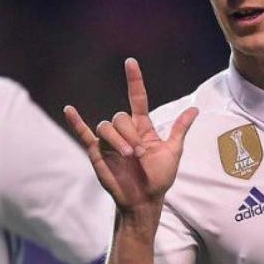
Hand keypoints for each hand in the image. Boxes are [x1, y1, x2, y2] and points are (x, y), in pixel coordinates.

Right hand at [64, 58, 197, 216]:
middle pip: (120, 117)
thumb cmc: (158, 178)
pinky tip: (69, 110)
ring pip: (107, 126)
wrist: (144, 200)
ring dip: (118, 140)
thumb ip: (179, 130)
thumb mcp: (173, 152)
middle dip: (130, 134)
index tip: (130, 62)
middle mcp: (124, 131)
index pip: (136, 98)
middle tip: (140, 154)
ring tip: (129, 156)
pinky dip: (76, 122)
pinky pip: (84, 134)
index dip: (134, 80)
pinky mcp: (97, 152)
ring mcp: (109, 141)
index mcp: (142, 127)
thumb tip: (195, 109)